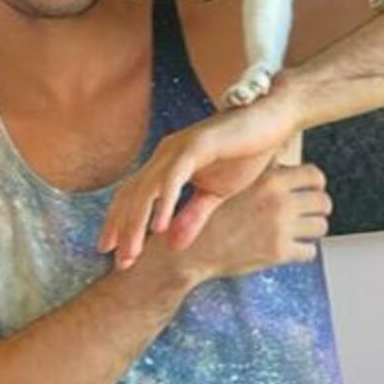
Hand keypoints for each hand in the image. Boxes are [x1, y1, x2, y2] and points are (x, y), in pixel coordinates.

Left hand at [97, 87, 300, 269]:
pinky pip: (173, 177)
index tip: (111, 253)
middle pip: (132, 194)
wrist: (271, 121)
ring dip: (137, 223)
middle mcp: (165, 155)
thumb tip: (172, 246)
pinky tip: (160, 227)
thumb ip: (193, 217)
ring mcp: (178, 147)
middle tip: (120, 262)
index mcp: (166, 165)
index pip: (132, 195)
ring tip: (132, 252)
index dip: (119, 223)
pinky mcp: (196, 144)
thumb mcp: (215, 194)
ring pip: (147, 189)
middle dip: (122, 229)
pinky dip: (164, 202)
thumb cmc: (244, 153)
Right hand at [153, 162, 331, 284]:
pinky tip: (291, 249)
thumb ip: (261, 172)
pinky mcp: (280, 253)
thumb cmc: (211, 217)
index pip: (315, 175)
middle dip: (318, 208)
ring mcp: (281, 228)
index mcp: (269, 181)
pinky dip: (303, 252)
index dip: (316, 184)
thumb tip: (281, 158)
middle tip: (309, 214)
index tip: (312, 190)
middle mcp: (278, 202)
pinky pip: (310, 251)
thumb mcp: (235, 184)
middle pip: (323, 202)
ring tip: (300, 232)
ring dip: (312, 230)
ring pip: (321, 226)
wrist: (193, 250)